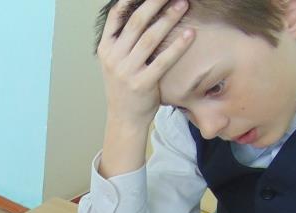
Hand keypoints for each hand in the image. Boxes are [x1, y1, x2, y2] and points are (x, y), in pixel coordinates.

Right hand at [97, 0, 193, 126]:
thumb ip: (122, 40)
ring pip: (150, 39)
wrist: (124, 118)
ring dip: (168, 19)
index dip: (130, 0)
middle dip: (155, 3)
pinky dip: (177, 47)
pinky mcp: (141, 84)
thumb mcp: (115, 61)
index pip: (115, 17)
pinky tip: (190, 34)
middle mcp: (113, 58)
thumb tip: (140, 13)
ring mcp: (126, 72)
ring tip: (183, 4)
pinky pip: (162, 61)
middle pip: (136, 22)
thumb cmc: (125, 86)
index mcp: (105, 49)